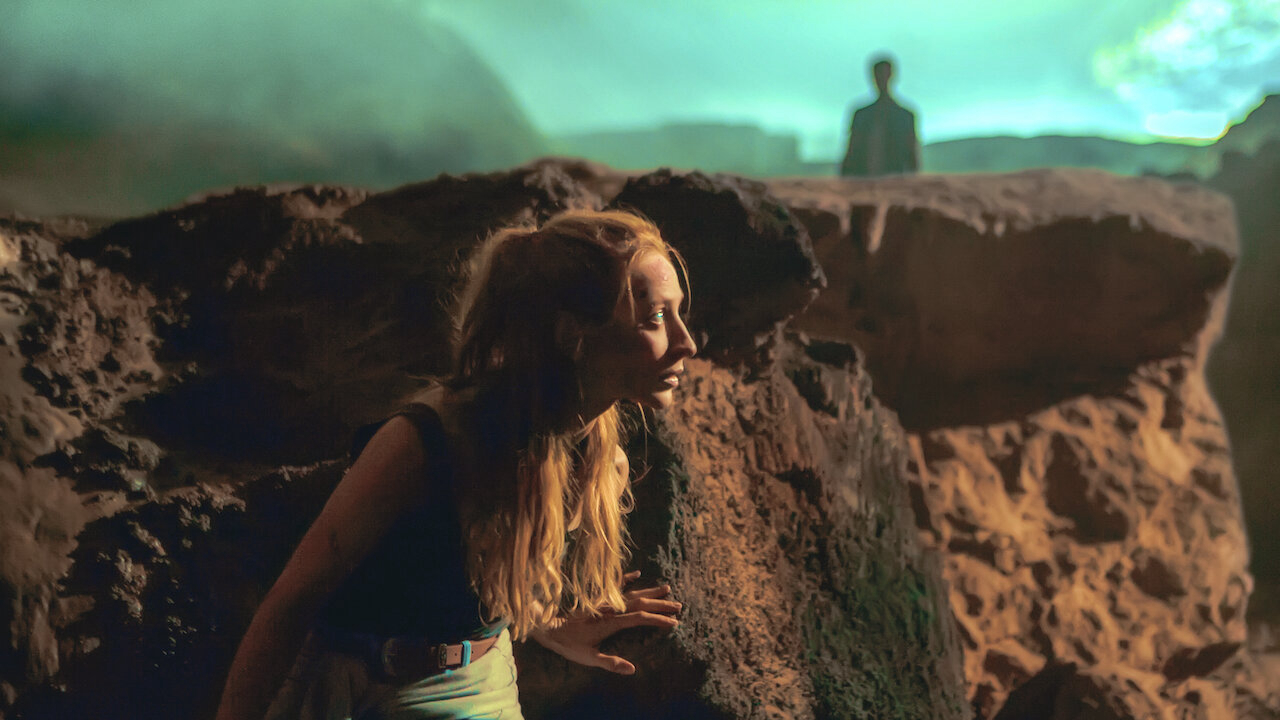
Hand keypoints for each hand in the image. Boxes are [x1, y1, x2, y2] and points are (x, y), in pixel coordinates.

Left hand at [530, 571, 679, 674]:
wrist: (550, 626)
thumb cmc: (569, 645)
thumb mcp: (589, 658)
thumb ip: (611, 662)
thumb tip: (632, 668)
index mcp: (612, 622)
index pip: (641, 619)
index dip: (659, 620)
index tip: (674, 623)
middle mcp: (611, 608)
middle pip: (641, 603)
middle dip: (661, 604)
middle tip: (678, 606)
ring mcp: (605, 601)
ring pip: (632, 593)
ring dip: (650, 591)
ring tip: (666, 587)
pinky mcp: (597, 598)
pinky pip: (615, 585)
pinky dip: (627, 578)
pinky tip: (637, 572)